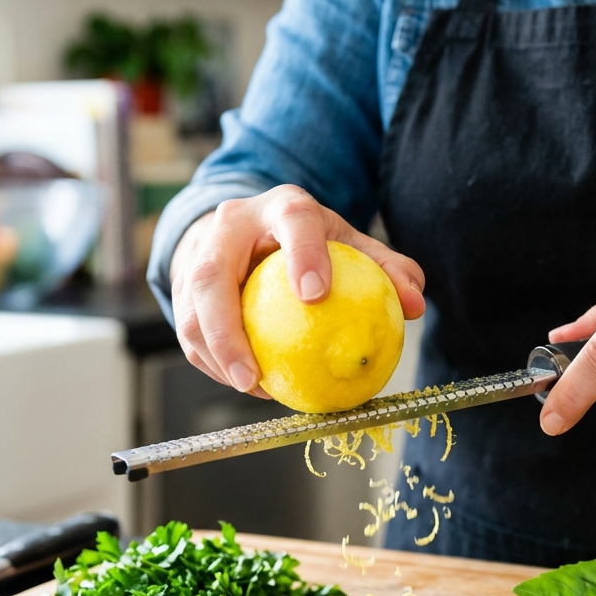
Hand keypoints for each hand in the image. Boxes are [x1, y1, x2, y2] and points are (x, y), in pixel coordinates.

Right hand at [169, 186, 424, 394]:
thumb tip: (415, 304)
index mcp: (280, 207)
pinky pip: (189, 332)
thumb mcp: (347, 243)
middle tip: (255, 376)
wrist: (244, 228)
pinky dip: (214, 363)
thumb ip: (384, 269)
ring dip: (216, 357)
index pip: (292, 221)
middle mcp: (230, 225)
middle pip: (212, 275)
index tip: (316, 295)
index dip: (303, 254)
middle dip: (226, 330)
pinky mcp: (181, 286)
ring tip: (251, 388)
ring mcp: (197, 254)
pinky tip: (249, 384)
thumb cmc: (307, 241)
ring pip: (190, 311)